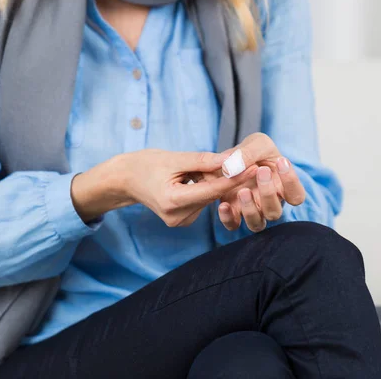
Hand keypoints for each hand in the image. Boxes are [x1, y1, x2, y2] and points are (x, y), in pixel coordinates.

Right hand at [71, 149, 254, 225]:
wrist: (126, 180)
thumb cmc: (146, 164)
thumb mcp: (175, 158)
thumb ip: (204, 161)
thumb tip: (233, 160)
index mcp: (173, 201)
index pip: (212, 190)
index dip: (235, 178)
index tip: (255, 168)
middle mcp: (177, 217)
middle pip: (212, 195)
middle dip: (225, 178)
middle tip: (237, 160)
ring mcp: (180, 222)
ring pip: (209, 198)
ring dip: (213, 182)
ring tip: (200, 167)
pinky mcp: (182, 221)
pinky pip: (202, 202)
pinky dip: (204, 188)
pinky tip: (194, 178)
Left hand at [216, 133, 305, 231]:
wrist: (231, 158)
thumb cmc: (252, 151)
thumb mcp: (256, 143)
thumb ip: (250, 152)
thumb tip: (233, 167)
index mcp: (282, 188)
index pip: (296, 196)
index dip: (292, 182)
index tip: (281, 161)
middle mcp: (269, 204)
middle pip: (275, 212)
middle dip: (268, 193)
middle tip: (261, 171)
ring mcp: (251, 211)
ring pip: (257, 223)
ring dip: (250, 209)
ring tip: (242, 190)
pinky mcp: (233, 213)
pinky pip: (233, 225)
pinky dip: (228, 218)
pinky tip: (223, 204)